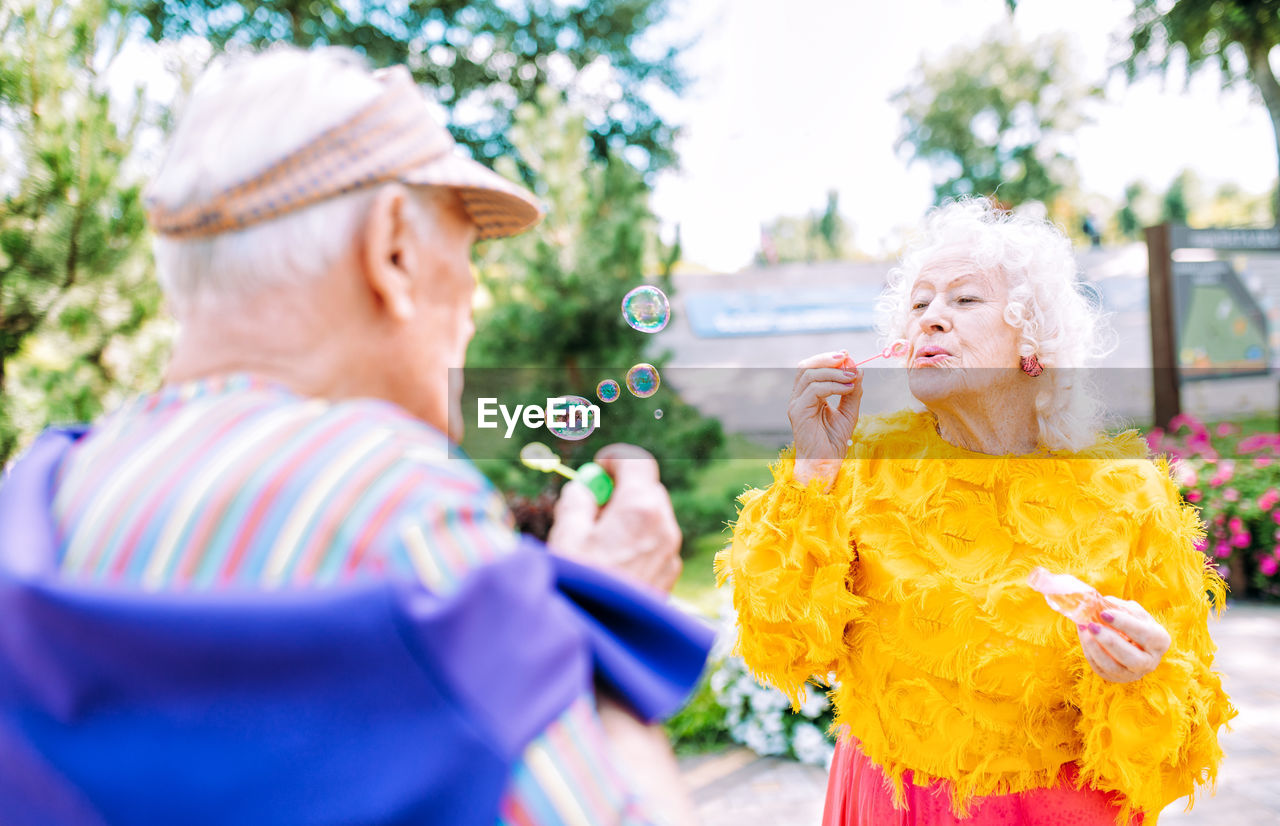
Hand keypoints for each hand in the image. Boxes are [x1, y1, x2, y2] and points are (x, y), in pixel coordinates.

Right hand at [546, 443, 681, 592]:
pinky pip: (656, 544)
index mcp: (640, 508)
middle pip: (647, 489)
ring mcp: (672, 552)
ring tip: (598, 542)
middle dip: (621, 491)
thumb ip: (577, 500)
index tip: (598, 468)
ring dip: (629, 518)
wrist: (604, 640)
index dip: (616, 460)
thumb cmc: (581, 584)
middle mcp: (665, 526)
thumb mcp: (566, 536)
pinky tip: (612, 564)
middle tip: (592, 507)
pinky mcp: (670, 575)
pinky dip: (637, 542)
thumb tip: (584, 487)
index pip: (638, 462)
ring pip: (653, 518)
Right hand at [788, 350, 862, 487]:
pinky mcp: (798, 412)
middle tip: (847, 358)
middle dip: (827, 359)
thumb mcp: (849, 412)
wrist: (825, 464)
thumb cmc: (834, 442)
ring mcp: (796, 404)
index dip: (828, 359)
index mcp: (807, 396)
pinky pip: (814, 390)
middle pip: (807, 367)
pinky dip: (833, 385)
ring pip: (810, 375)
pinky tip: (848, 388)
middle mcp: (799, 398)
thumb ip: (853, 392)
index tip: (847, 355)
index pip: (812, 369)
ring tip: (852, 377)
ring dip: (834, 372)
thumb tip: (859, 370)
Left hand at [1077, 596, 1171, 682]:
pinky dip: (1089, 652)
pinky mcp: (1116, 678)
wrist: (1130, 638)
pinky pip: (1101, 669)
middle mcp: (1150, 661)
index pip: (1146, 634)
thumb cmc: (1132, 621)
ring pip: (1113, 667)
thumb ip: (1118, 607)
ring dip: (1095, 648)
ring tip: (1083, 629)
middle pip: (1132, 658)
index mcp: (1160, 641)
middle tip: (1092, 625)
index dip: (1125, 624)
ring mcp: (1133, 673)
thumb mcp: (1132, 611)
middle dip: (1110, 642)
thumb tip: (1098, 604)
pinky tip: (1084, 636)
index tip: (1104, 613)